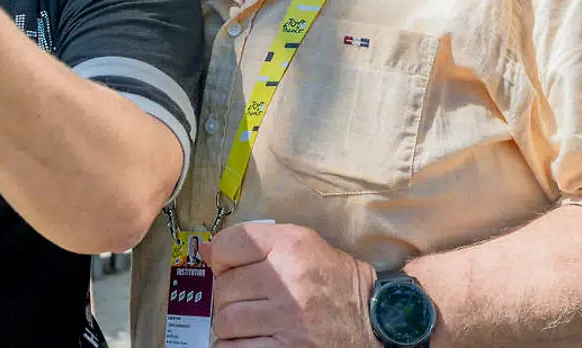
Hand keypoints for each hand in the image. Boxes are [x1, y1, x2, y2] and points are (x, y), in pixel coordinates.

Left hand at [205, 222, 378, 347]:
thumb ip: (257, 244)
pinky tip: (248, 342)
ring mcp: (288, 318)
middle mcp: (289, 279)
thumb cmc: (334, 282)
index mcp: (293, 245)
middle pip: (224, 286)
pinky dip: (233, 347)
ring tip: (250, 324)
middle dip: (228, 296)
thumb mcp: (303, 247)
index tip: (230, 268)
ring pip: (226, 320)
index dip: (222, 258)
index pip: (230, 244)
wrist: (374, 320)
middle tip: (247, 301)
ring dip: (230, 325)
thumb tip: (207, 250)